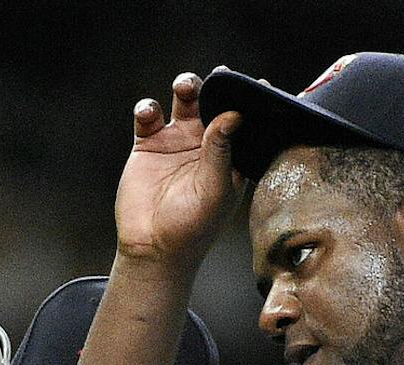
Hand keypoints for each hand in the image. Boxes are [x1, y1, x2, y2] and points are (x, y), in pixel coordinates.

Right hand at [115, 72, 244, 268]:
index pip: (245, 121)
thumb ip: (222, 150)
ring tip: (185, 87)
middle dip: (217, 87)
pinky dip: (148, 108)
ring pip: (184, 102)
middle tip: (218, 77)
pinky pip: (149, 116)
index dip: (250, 101)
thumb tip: (233, 114)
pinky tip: (150, 114)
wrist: (153, 247)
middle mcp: (206, 144)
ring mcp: (177, 142)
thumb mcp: (215, 189)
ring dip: (186, 87)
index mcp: (231, 156)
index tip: (255, 83)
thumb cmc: (193, 227)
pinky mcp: (148, 144)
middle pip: (215, 103)